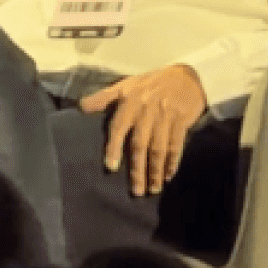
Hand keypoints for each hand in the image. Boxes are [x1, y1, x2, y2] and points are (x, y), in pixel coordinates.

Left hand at [79, 64, 208, 197]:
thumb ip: (103, 98)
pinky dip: (173, 162)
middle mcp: (146, 111)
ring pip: (158, 149)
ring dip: (155, 171)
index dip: (114, 148)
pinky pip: (176, 145)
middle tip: (136, 191)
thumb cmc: (151, 84)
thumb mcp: (126, 85)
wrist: (186, 76)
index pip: (119, 128)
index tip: (111, 167)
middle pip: (140, 145)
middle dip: (138, 170)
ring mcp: (165, 117)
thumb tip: (81, 106)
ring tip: (153, 189)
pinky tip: (169, 176)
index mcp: (130, 103)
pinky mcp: (181, 121)